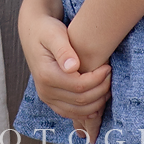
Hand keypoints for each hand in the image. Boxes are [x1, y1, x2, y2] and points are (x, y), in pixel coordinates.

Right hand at [19, 10, 111, 141]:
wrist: (33, 33)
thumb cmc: (46, 30)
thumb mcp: (54, 34)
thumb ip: (63, 50)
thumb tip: (73, 67)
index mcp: (46, 75)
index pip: (79, 86)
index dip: (97, 79)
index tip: (108, 67)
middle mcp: (45, 91)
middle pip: (80, 101)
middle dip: (100, 90)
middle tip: (110, 75)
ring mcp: (47, 98)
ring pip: (77, 111)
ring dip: (96, 103)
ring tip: (107, 87)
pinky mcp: (51, 100)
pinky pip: (71, 113)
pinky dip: (86, 111)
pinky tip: (98, 101)